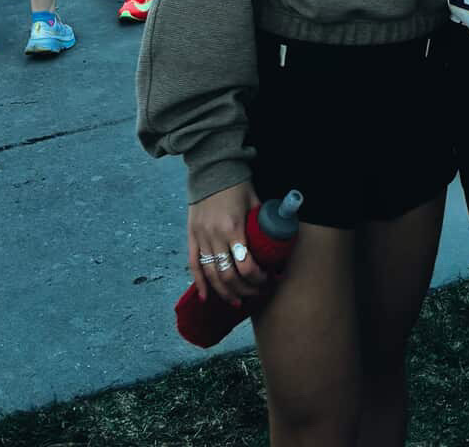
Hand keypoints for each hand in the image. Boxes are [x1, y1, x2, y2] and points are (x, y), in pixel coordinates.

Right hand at [188, 181, 267, 305]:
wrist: (212, 167)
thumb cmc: (237, 183)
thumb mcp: (255, 200)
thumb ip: (262, 222)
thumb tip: (277, 240)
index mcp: (233, 228)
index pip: (246, 265)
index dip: (257, 278)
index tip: (266, 280)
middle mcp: (215, 236)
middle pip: (228, 275)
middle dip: (243, 289)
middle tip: (255, 292)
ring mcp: (201, 237)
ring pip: (211, 275)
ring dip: (224, 292)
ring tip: (236, 301)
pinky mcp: (191, 236)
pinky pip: (193, 265)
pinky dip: (199, 283)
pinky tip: (207, 297)